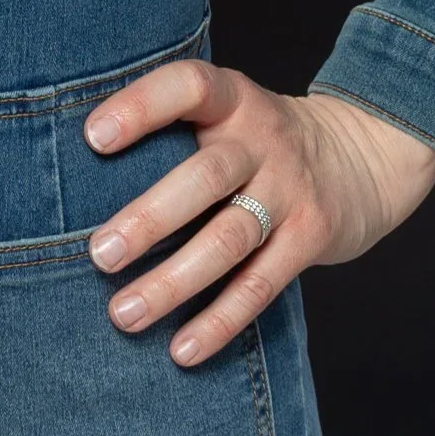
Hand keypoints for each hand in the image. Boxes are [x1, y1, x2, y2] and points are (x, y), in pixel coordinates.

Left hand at [81, 59, 434, 365]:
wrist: (362, 155)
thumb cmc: (256, 139)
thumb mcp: (227, 113)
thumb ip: (174, 132)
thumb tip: (72, 175)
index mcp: (232, 99)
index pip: (188, 86)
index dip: (142, 107)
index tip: (92, 138)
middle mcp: (263, 138)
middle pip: (206, 177)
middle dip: (151, 219)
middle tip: (97, 255)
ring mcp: (291, 188)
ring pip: (230, 238)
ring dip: (175, 282)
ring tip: (122, 314)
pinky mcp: (311, 236)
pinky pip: (262, 284)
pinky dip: (220, 320)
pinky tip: (181, 349)